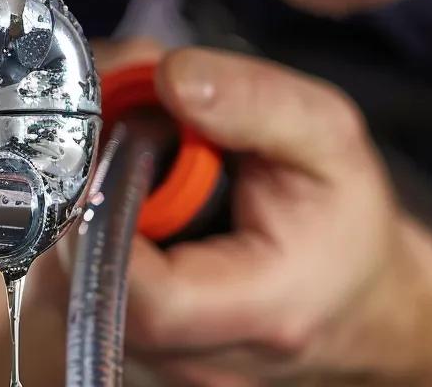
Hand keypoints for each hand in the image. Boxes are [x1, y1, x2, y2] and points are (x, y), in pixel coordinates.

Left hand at [74, 46, 402, 384]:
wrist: (359, 298)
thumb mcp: (328, 137)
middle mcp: (204, 363)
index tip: (94, 155)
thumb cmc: (343, 222)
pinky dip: (85, 250)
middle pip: (90, 297)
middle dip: (83, 207)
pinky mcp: (140, 364)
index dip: (97, 225)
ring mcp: (167, 374)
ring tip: (133, 180)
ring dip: (80, 225)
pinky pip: (78, 305)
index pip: (147, 300)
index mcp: (263, 312)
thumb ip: (254, 100)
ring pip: (73, 300)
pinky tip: (128, 217)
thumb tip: (168, 75)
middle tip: (110, 145)